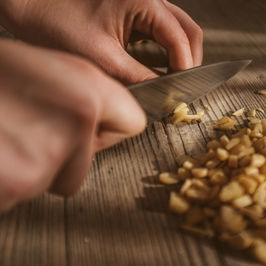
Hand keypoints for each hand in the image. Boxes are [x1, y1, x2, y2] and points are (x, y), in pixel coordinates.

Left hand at [0, 0, 202, 83]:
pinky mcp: (137, 11)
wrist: (33, 6)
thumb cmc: (58, 24)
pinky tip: (162, 68)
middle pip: (188, 30)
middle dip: (189, 60)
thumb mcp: (103, 58)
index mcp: (144, 2)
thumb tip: (164, 92)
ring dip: (180, 55)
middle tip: (182, 87)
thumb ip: (139, 76)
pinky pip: (164, 31)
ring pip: (179, 29)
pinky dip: (168, 51)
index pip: (181, 38)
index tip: (181, 91)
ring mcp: (145, 3)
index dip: (185, 67)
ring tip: (174, 80)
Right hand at [0, 39, 145, 211]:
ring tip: (8, 133)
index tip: (92, 122)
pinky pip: (27, 190)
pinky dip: (12, 177)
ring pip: (58, 177)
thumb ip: (86, 91)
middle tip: (31, 124)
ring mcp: (46, 158)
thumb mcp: (41, 64)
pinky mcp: (17, 185)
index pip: (132, 122)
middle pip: (91, 158)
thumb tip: (107, 116)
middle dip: (67, 149)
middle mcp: (76, 121)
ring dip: (36, 162)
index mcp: (86, 87)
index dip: (110, 125)